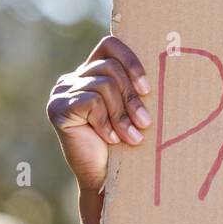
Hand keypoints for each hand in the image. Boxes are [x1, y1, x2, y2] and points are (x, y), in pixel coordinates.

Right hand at [46, 35, 152, 193]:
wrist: (105, 178)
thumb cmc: (125, 143)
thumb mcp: (133, 109)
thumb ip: (135, 86)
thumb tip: (165, 60)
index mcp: (92, 72)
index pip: (110, 44)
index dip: (131, 60)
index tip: (147, 88)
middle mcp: (73, 78)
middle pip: (110, 67)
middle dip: (132, 97)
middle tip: (145, 123)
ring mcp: (62, 92)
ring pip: (104, 85)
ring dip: (122, 114)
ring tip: (132, 137)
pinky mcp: (57, 108)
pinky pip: (91, 102)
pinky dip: (106, 122)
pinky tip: (110, 139)